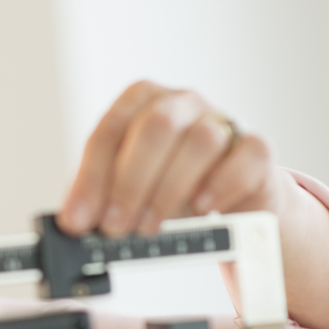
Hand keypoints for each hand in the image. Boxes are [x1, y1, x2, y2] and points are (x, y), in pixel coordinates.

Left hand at [58, 81, 284, 237]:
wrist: (228, 198)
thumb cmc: (166, 185)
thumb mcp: (125, 188)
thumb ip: (97, 198)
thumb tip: (72, 223)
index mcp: (140, 101)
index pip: (109, 131)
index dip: (91, 178)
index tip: (79, 220)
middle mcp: (181, 102)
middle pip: (155, 127)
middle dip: (129, 183)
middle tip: (115, 227)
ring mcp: (222, 120)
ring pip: (200, 141)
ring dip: (170, 189)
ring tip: (151, 226)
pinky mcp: (257, 148)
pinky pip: (247, 155)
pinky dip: (222, 184)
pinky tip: (202, 208)